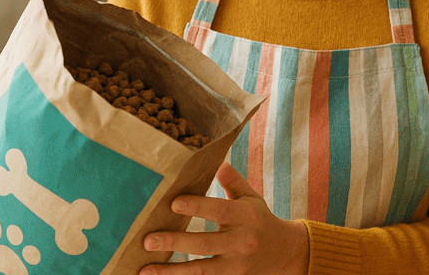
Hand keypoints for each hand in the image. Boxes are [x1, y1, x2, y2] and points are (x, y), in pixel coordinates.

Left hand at [139, 162, 308, 274]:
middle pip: (204, 242)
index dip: (196, 206)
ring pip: (201, 269)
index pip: (218, 210)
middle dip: (174, 242)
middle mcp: (241, 241)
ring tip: (145, 269)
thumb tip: (218, 164)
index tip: (173, 203)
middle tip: (148, 239)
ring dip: (171, 271)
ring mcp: (236, 264)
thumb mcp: (251, 198)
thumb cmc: (259, 219)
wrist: (283, 252)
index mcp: (245, 216)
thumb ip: (234, 182)